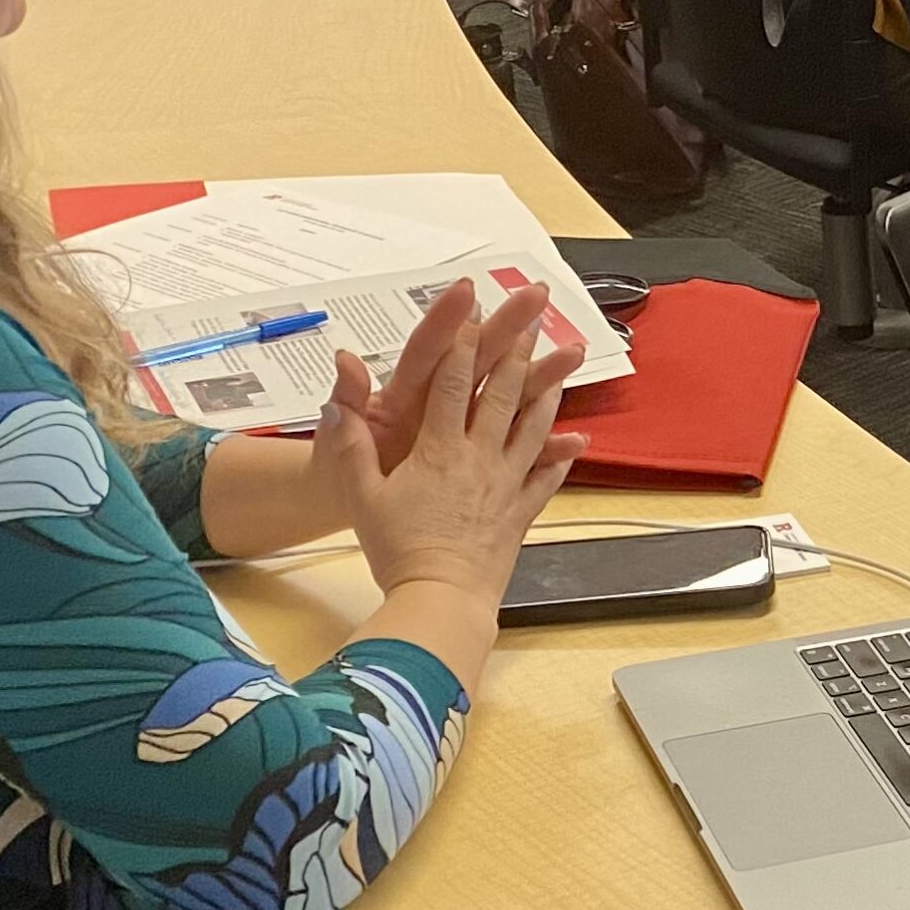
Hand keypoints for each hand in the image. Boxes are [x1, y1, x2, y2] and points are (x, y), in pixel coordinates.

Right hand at [316, 316, 587, 602]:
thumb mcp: (362, 497)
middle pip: (500, 393)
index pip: (449, 383)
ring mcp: (505, 484)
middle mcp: (478, 458)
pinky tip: (575, 442)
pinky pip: (545, 479)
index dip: (459, 341)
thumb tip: (333, 403)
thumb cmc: (397, 550)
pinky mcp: (520, 514)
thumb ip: (351, 447)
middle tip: (529, 317)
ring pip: (532, 427)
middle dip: (514, 350)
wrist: (439, 600)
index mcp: (438, 449)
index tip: (470, 308)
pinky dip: (560, 457)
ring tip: (561, 363)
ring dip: (547, 391)